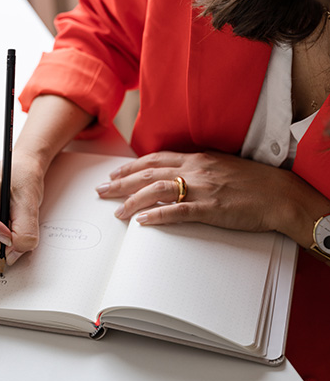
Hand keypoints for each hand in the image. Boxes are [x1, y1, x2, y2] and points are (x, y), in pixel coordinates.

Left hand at [95, 150, 324, 243]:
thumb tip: (178, 176)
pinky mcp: (210, 208)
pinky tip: (141, 222)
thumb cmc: (253, 182)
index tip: (115, 173)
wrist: (279, 193)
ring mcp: (201, 188)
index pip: (155, 159)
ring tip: (116, 210)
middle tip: (101, 190)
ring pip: (156, 190)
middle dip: (121, 182)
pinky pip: (177, 211)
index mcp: (197, 158)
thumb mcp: (222, 166)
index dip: (131, 167)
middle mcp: (195, 169)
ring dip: (132, 200)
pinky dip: (156, 215)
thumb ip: (198, 169)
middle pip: (148, 173)